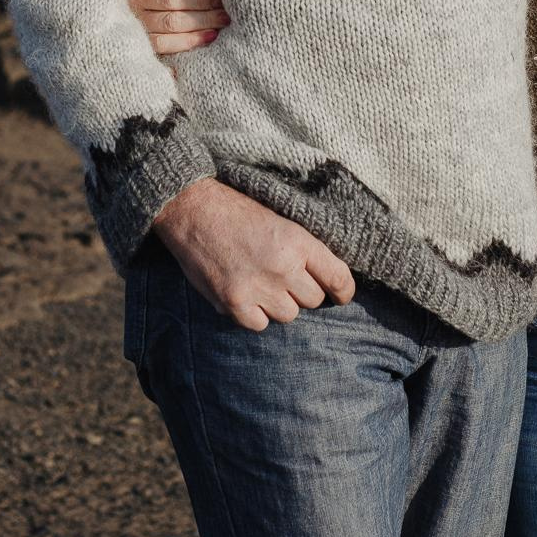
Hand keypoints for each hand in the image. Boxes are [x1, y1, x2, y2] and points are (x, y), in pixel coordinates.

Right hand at [128, 0, 229, 56]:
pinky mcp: (139, 54)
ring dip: (194, 38)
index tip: (217, 0)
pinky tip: (198, 48)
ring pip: (165, 42)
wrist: (116, 12)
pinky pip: (161, 57)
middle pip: (172, 21)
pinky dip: (180, 53)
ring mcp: (134, 38)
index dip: (196, 1)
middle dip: (202, 20)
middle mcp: (134, 18)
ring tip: (216, 33)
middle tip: (225, 17)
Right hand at [152, 178, 356, 329]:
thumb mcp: (281, 220)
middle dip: (303, 291)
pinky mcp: (233, 303)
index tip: (341, 295)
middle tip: (285, 278)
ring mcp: (258, 287)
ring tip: (262, 283)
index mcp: (298, 241)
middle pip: (313, 300)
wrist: (193, 211)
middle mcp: (282, 267)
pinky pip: (260, 325)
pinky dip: (254, 314)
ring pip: (288, 315)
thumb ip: (304, 249)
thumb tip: (327, 280)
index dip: (344, 291)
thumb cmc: (237, 211)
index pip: (338, 278)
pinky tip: (246, 295)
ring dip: (279, 303)